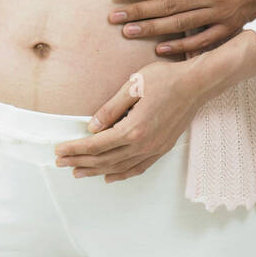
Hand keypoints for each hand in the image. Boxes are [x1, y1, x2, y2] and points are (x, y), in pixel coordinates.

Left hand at [53, 59, 203, 181]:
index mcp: (133, 129)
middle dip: (80, 162)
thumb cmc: (166, 80)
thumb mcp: (132, 86)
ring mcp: (154, 149)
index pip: (96, 144)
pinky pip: (138, 168)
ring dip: (96, 171)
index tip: (59, 150)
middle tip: (61, 163)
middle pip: (104, 160)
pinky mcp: (162, 148)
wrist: (196, 84)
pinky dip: (121, 174)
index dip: (75, 149)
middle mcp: (143, 144)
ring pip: (119, 167)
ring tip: (78, 172)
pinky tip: (110, 176)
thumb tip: (91, 127)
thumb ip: (110, 109)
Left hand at [108, 0, 255, 54]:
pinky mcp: (229, 28)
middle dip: (138, 12)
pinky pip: (202, 42)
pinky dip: (181, 47)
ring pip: (180, 25)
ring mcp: (221, 14)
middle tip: (114, 18)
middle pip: (168, 6)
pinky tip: (160, 49)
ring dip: (152, 30)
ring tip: (128, 33)